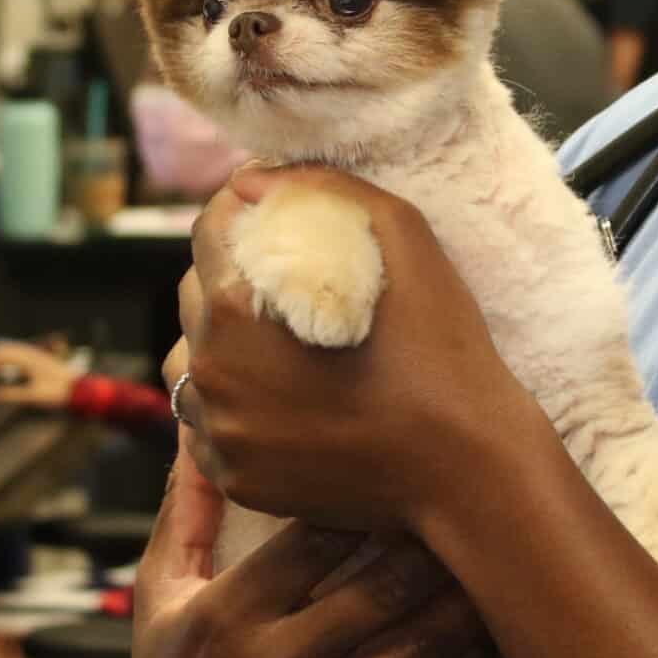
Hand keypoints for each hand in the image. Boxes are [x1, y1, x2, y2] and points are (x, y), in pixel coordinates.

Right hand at [0, 340, 75, 408]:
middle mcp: (28, 352)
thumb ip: (11, 394)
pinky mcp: (36, 357)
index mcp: (26, 359)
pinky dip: (1, 357)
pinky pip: (13, 352)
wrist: (80, 388)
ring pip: (6, 348)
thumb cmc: (59, 392)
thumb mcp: (34, 396)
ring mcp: (32, 353)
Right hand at [120, 442, 498, 657]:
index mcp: (228, 614)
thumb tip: (196, 429)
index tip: (412, 459)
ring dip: (469, 597)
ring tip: (507, 550)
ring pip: (418, 645)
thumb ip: (187, 513)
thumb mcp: (159, 600)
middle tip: (482, 492)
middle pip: (382, 585)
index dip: (372, 494)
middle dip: (437, 539)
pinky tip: (498, 628)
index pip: (316, 536)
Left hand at [165, 167, 548, 532]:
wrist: (466, 470)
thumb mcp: (407, 240)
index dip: (240, 213)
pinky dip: (235, 403)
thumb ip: (327, 189)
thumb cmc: (443, 350)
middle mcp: (211, 374)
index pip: (208, 233)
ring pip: (191, 365)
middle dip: (231, 275)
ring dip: (221, 342)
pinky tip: (284, 395)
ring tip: (278, 339)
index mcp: (236, 311)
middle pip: (194, 296)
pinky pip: (210, 425)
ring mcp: (220, 434)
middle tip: (287, 276)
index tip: (275, 214)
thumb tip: (253, 179)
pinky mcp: (237, 478)